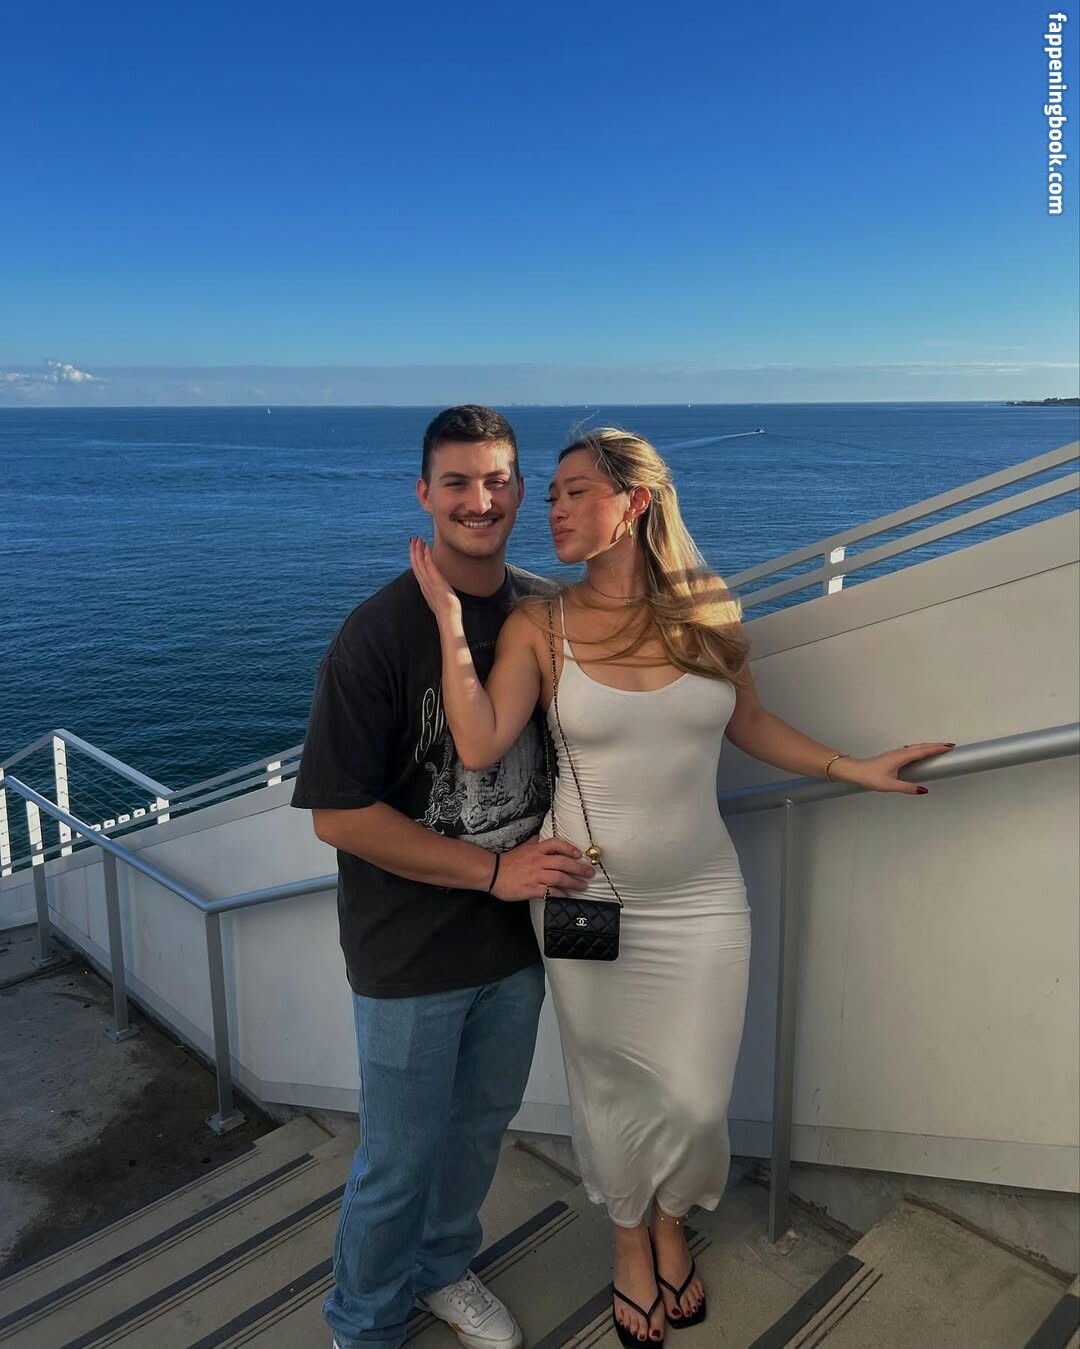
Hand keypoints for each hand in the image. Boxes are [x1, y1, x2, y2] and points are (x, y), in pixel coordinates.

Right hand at [410, 537, 460, 621]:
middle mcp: (424, 583)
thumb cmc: (447, 611)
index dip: (414, 559)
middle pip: (415, 564)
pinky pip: (429, 565)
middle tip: (412, 540)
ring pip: (419, 563)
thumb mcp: (439, 599)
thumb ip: (437, 592)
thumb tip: (440, 590)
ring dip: (418, 550)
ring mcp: (429, 581)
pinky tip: (426, 546)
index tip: (414, 549)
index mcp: (424, 587)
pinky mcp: (435, 580)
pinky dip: (427, 555)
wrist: (448, 617)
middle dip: (413, 551)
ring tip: (417, 539)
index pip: (417, 570)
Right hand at [491, 835, 594, 900]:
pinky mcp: (531, 889)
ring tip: (583, 886)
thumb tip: (542, 837)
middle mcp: (538, 861)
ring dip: (574, 882)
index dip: (569, 848)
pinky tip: (567, 895)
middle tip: (589, 873)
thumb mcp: (523, 848)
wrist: (493, 874)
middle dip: (578, 868)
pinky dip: (560, 893)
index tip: (579, 853)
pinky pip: (550, 891)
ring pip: (559, 877)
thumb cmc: (509, 861)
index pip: (556, 844)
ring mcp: (535, 875)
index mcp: (536, 850)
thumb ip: (534, 843)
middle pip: (563, 863)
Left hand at [833, 742, 954, 794]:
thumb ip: (907, 788)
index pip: (923, 751)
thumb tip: (923, 790)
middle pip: (921, 747)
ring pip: (916, 747)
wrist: (855, 771)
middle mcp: (900, 753)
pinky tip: (921, 753)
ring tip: (939, 748)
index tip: (948, 747)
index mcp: (901, 757)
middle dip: (936, 746)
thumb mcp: (890, 785)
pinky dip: (920, 749)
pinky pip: (911, 750)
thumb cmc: (870, 776)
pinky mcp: (893, 756)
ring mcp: (896, 753)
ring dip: (928, 746)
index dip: (936, 749)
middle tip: (949, 746)